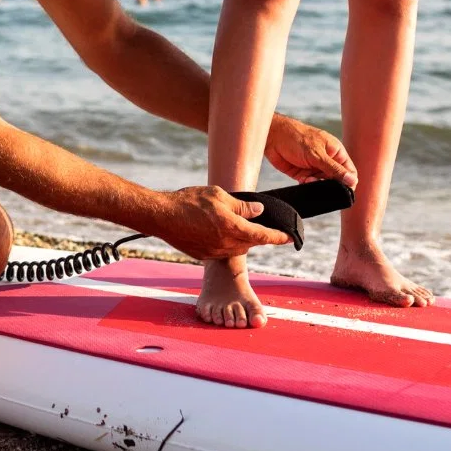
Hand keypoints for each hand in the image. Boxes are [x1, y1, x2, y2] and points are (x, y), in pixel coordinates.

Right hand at [152, 186, 291, 260]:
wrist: (161, 217)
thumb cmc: (188, 202)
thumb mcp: (218, 195)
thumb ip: (241, 205)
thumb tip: (258, 211)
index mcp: (232, 227)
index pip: (263, 235)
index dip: (278, 237)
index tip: (289, 238)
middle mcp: (225, 244)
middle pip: (251, 243)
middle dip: (259, 236)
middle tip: (264, 227)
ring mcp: (214, 252)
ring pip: (237, 249)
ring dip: (243, 240)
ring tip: (239, 227)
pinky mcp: (203, 255)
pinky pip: (223, 251)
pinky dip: (228, 243)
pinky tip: (221, 232)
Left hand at [264, 115, 356, 186]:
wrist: (272, 137)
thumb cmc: (296, 138)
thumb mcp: (317, 155)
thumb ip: (334, 169)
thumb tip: (352, 180)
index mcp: (336, 152)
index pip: (350, 171)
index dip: (349, 182)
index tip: (343, 190)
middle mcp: (327, 160)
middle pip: (337, 180)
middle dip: (330, 184)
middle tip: (320, 182)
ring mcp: (315, 167)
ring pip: (323, 184)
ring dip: (317, 184)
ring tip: (308, 178)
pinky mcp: (303, 174)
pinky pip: (310, 184)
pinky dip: (307, 185)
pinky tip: (303, 179)